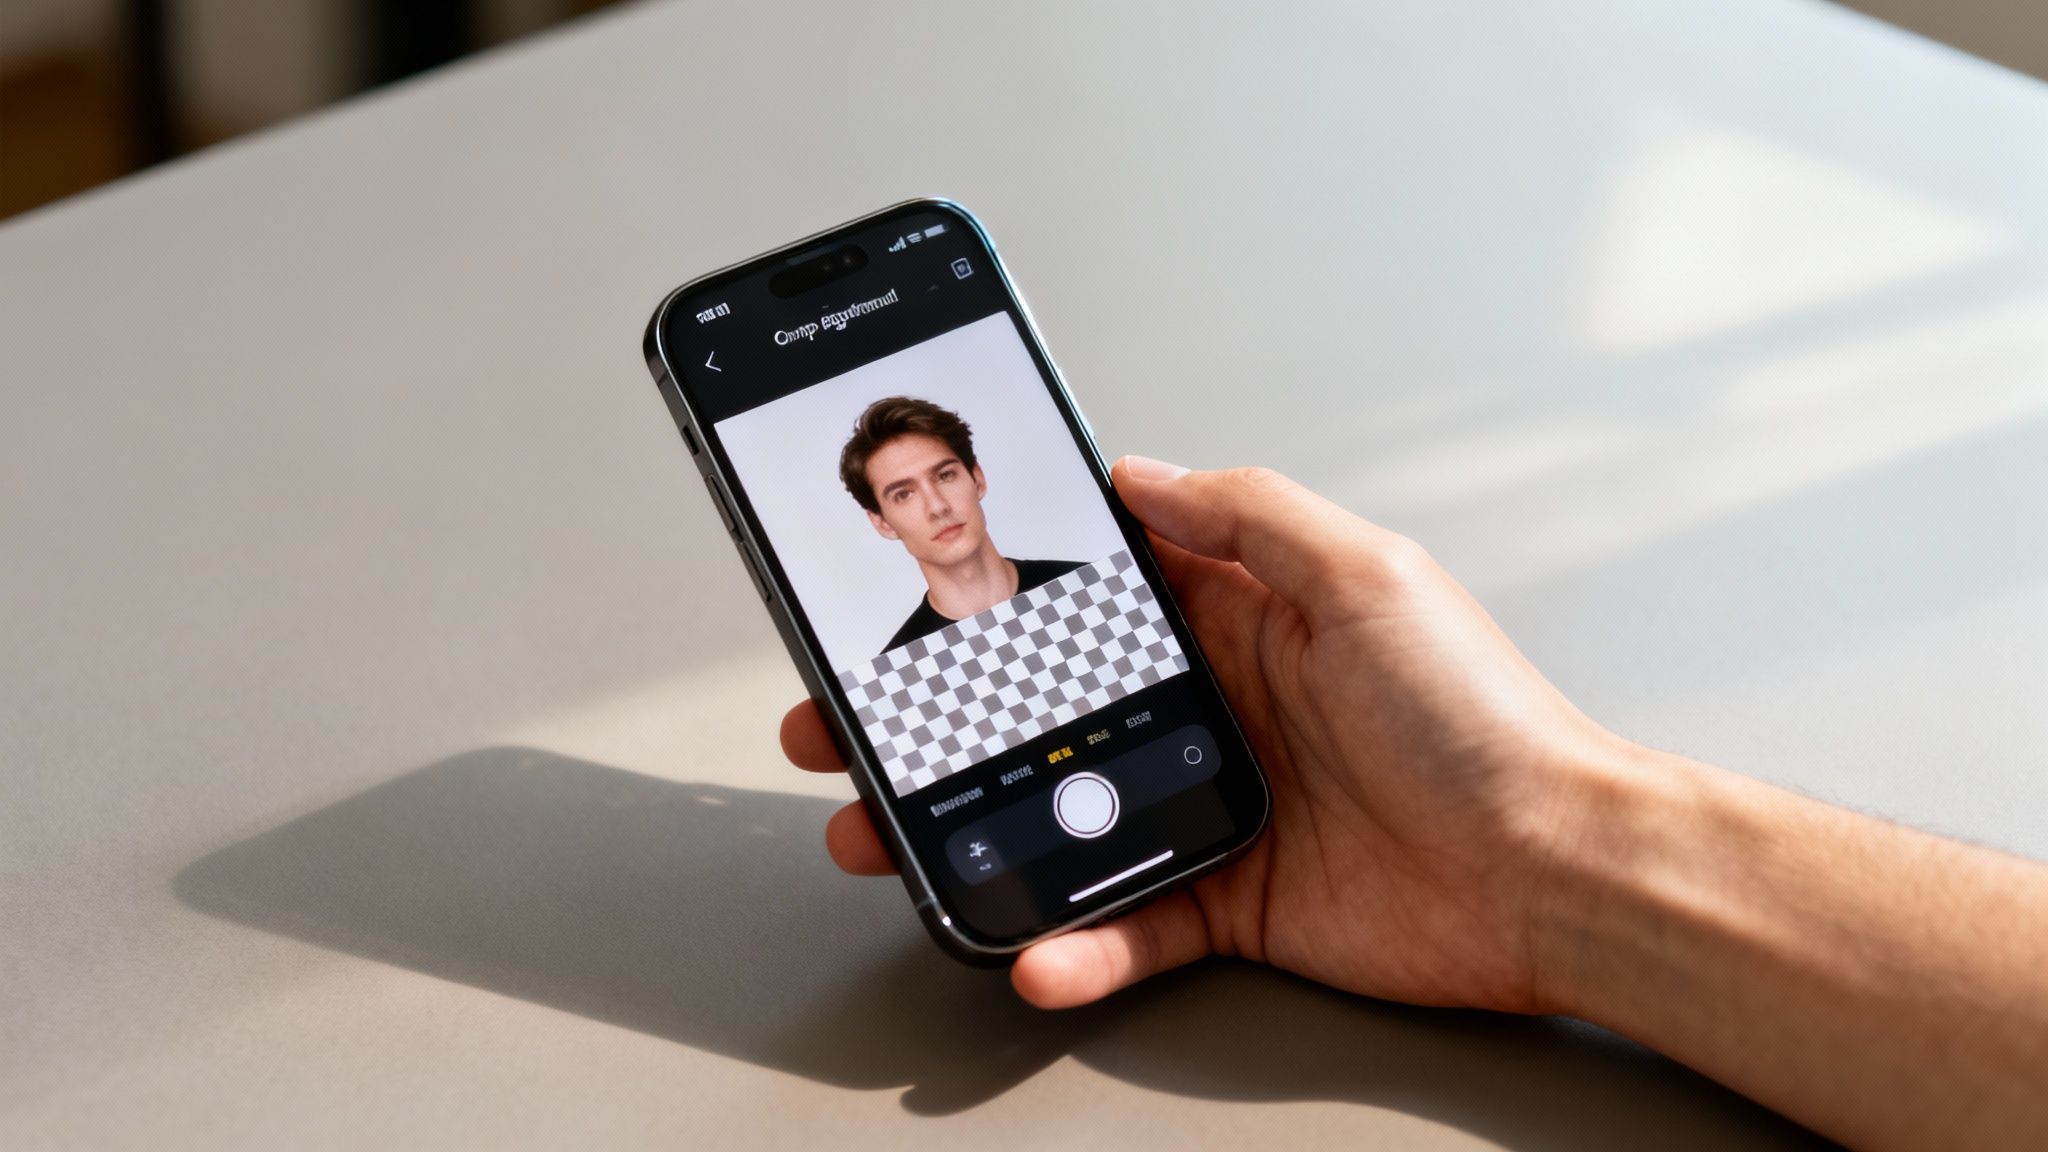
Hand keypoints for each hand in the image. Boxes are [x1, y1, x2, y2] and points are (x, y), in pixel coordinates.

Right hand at [781, 458, 1622, 1010]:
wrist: (1554, 872)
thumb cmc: (1482, 720)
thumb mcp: (1368, 575)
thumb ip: (1246, 515)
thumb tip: (1139, 470)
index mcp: (1242, 615)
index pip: (1092, 592)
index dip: (998, 587)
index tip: (913, 590)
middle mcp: (1216, 706)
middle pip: (1042, 707)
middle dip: (936, 715)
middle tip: (848, 721)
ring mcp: (1211, 805)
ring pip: (1056, 816)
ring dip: (966, 829)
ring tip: (887, 838)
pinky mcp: (1226, 899)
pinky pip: (1126, 923)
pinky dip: (1074, 945)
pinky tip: (1034, 950)